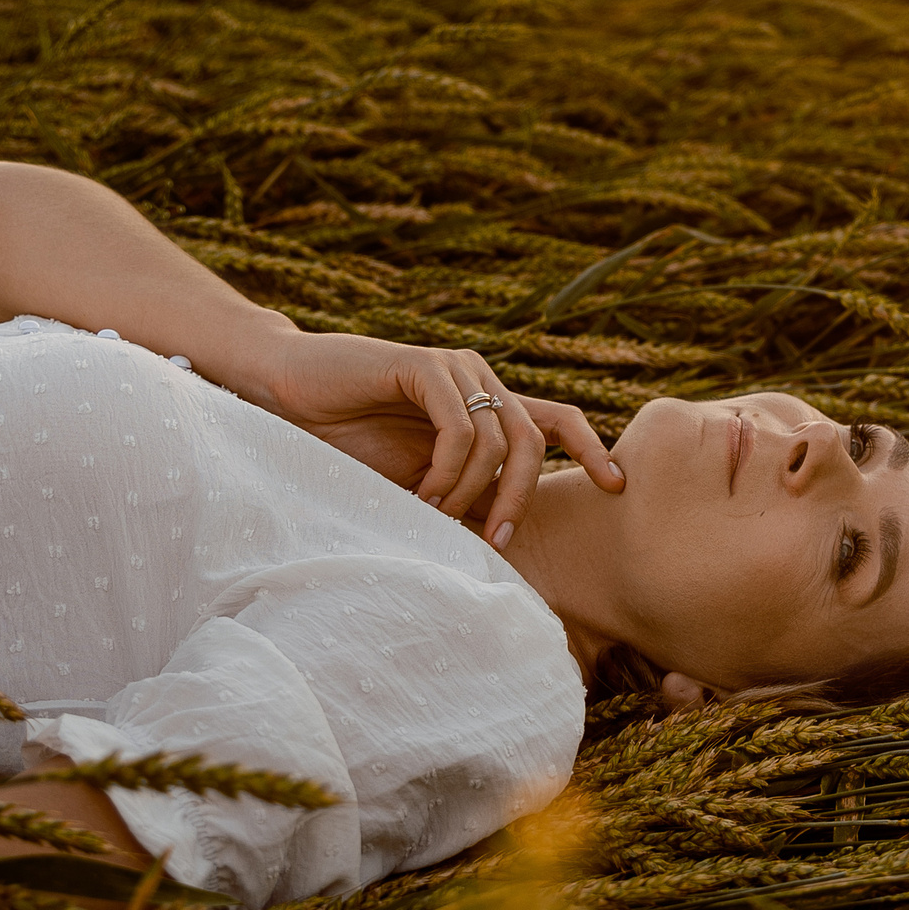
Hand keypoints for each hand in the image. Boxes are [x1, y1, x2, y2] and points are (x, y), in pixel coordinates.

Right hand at [250, 333, 622, 543]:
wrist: (291, 397)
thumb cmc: (350, 440)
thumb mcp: (421, 478)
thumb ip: (464, 494)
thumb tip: (506, 543)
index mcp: (487, 406)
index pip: (559, 421)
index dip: (594, 449)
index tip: (617, 487)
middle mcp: (480, 382)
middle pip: (535, 441)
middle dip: (522, 498)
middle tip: (499, 543)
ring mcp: (454, 370)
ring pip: (498, 439)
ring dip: (470, 491)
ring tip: (435, 514)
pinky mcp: (423, 366)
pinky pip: (459, 426)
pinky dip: (447, 469)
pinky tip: (423, 492)